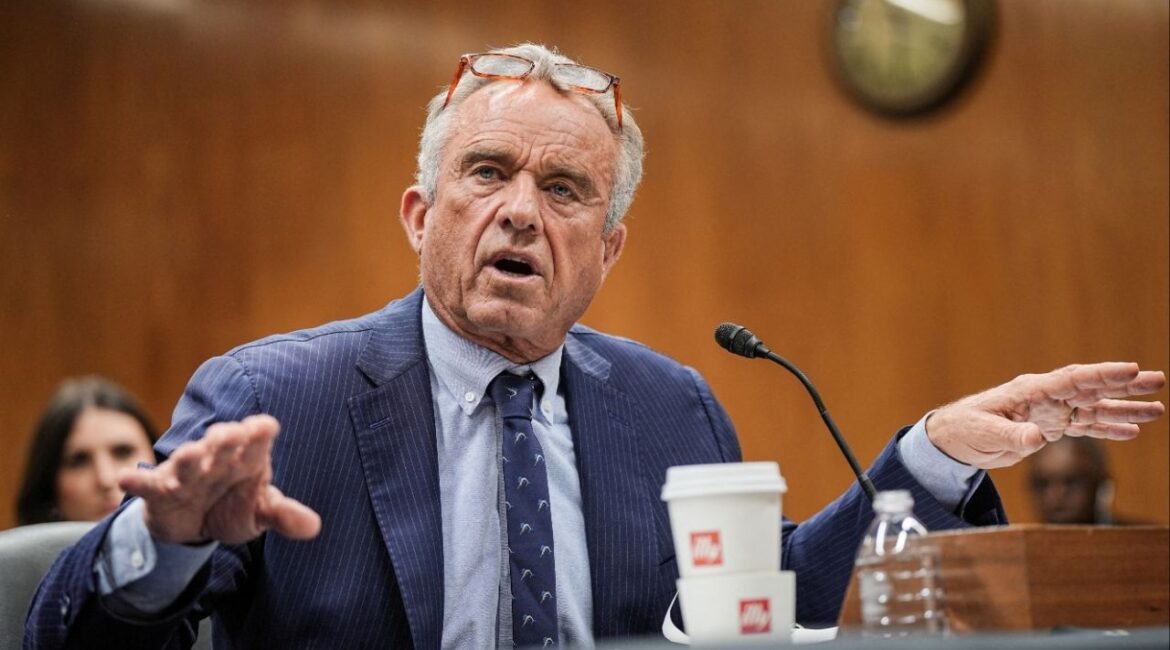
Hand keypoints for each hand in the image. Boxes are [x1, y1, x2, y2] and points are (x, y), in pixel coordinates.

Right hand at [119, 414, 321, 544]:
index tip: (266, 427)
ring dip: (187, 458)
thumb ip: (284, 515)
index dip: (259, 433)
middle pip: (221, 446)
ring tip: (190, 454)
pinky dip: (134, 482)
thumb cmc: (232, 506)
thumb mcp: (259, 513)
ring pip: (186, 462)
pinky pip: (145, 486)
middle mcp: (216, 459)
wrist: (194, 523)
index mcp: (247, 458)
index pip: (256, 441)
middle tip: (230, 434)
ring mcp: (186, 473)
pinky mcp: (159, 491)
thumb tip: (315, 527)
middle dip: (224, 440)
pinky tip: (122, 480)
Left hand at [926, 362, 1165, 469]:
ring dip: (1123, 410)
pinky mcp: (1049, 428)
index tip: (1131, 369)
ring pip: (1093, 408)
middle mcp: (1045, 398)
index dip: (1101, 375)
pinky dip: (1107, 429)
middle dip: (1124, 385)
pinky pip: (1084, 427)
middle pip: (1090, 389)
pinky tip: (1130, 432)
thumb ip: (1011, 435)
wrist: (952, 440)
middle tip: (1157, 379)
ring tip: (1157, 409)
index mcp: (1030, 391)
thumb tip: (1036, 438)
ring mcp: (1050, 413)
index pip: (1071, 380)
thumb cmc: (963, 429)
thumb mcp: (984, 432)